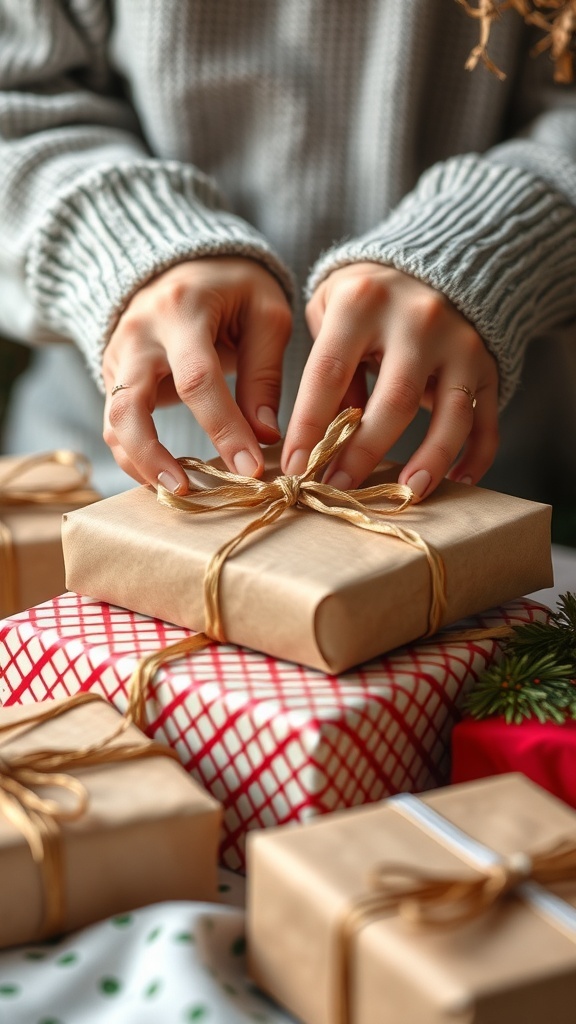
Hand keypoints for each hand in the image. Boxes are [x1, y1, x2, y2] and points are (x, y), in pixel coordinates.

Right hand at [102, 257, 291, 491]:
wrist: (179, 266)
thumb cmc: (233, 290)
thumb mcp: (265, 314)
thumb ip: (264, 373)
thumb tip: (265, 436)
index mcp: (182, 311)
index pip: (197, 380)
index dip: (223, 429)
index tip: (250, 468)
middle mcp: (138, 336)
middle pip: (129, 406)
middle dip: (155, 457)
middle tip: (189, 492)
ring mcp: (118, 357)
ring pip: (113, 422)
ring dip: (140, 465)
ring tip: (178, 493)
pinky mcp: (113, 378)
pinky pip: (116, 425)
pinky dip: (136, 457)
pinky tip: (166, 479)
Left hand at [281, 263, 498, 499]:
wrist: (433, 259)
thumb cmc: (367, 298)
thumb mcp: (331, 310)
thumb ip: (327, 368)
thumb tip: (324, 438)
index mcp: (363, 303)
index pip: (329, 372)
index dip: (311, 425)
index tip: (296, 466)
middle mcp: (417, 320)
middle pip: (394, 400)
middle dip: (363, 452)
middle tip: (337, 488)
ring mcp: (460, 343)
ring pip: (451, 414)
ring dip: (430, 460)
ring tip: (406, 494)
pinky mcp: (488, 364)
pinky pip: (487, 418)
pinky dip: (477, 455)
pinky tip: (459, 481)